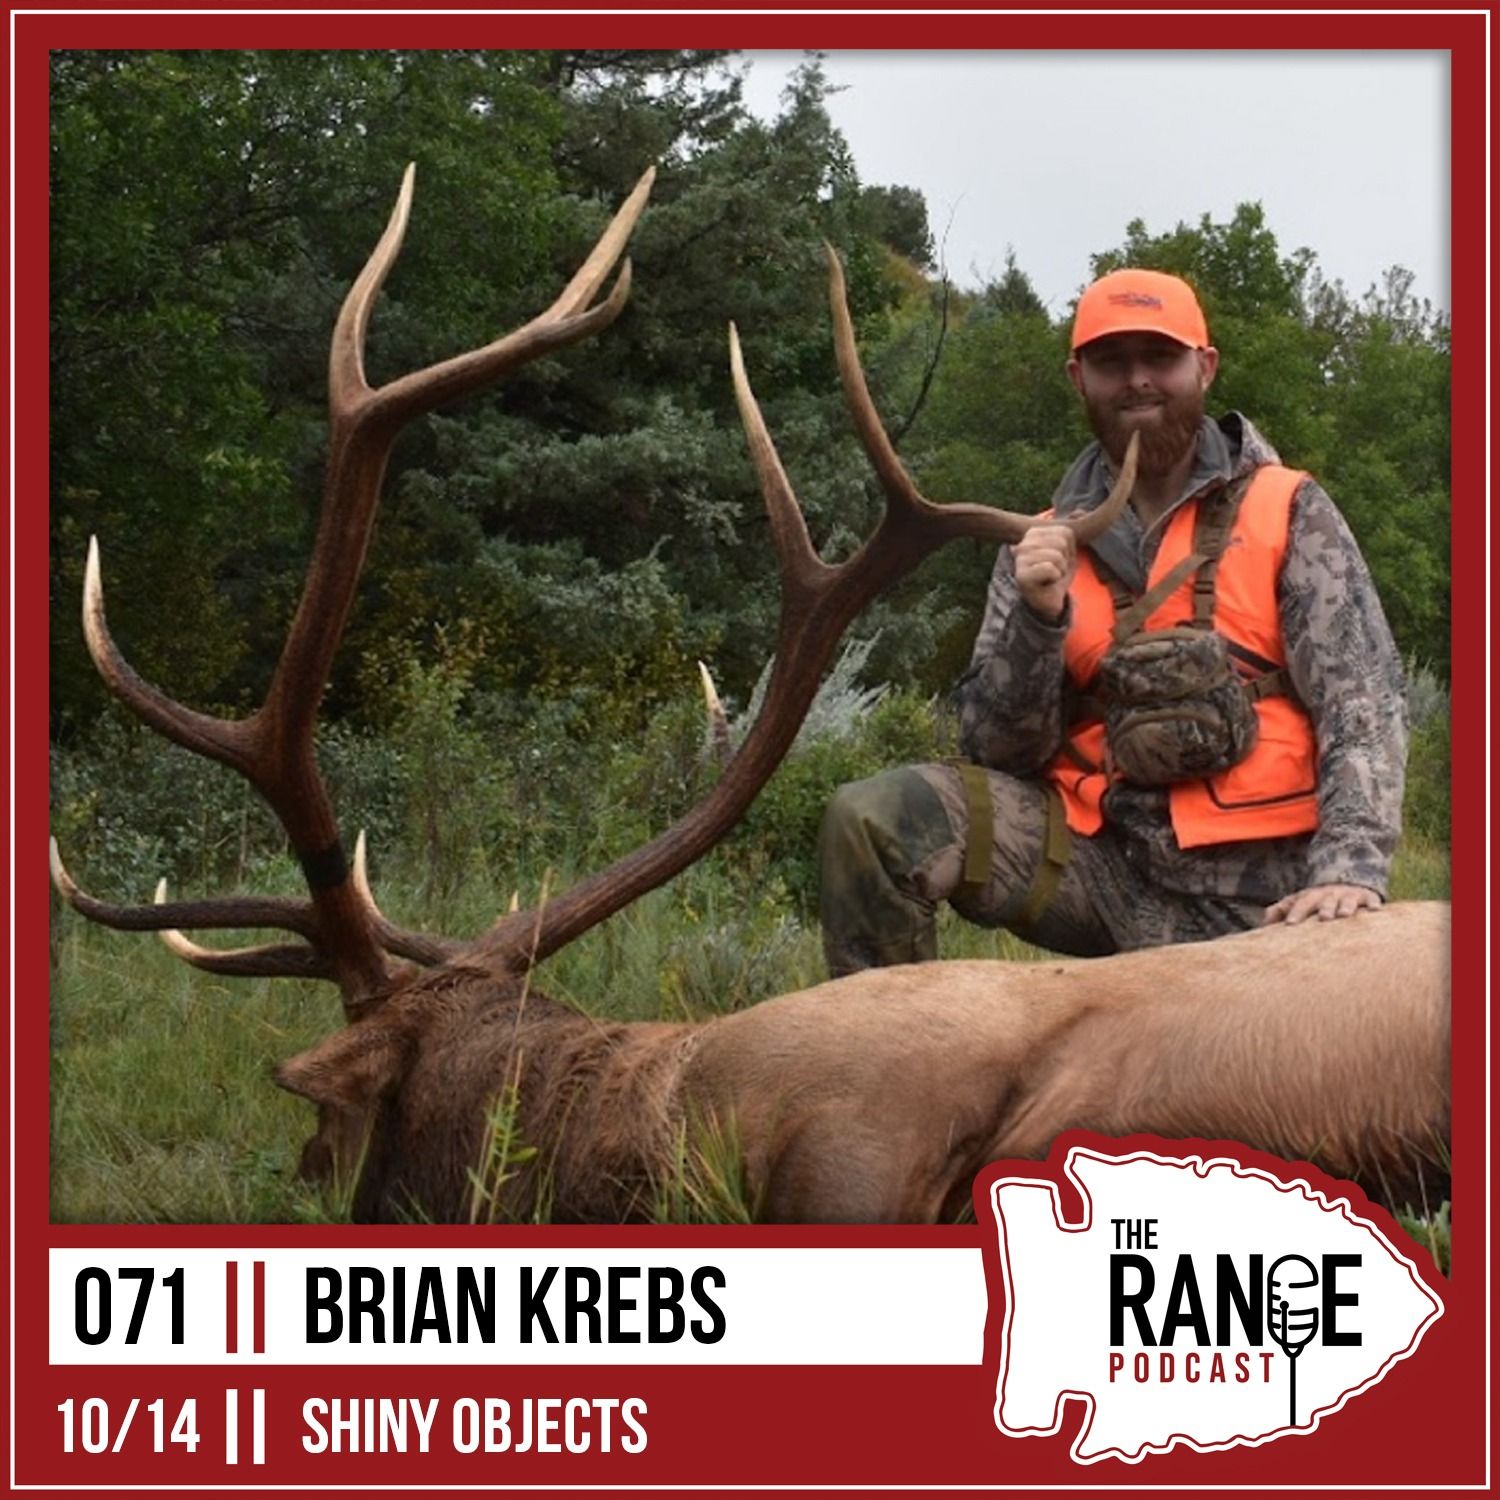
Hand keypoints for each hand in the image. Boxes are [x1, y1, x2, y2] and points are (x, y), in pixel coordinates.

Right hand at [1013, 523, 1077, 622]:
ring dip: (1060, 570)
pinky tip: (1046, 583)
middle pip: (1061, 543)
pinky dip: (1055, 578)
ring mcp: (1020, 559)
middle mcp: (1023, 544)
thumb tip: (1079, 512)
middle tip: (1055, 571)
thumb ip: (1070, 531)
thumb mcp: (1068, 550)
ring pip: (1056, 556)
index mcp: (1033, 534)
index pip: (1065, 532)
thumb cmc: (1057, 574)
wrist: (1049, 601)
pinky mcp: (1022, 575)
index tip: (1059, 561)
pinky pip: (1051, 569)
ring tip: (1051, 577)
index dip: (1069, 550)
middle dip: (1064, 560)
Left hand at [1262, 884, 1382, 925]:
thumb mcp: (1298, 901)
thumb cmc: (1317, 900)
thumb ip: (1281, 910)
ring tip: (1344, 915)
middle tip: (1323, 918)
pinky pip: (1371, 900)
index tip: (1290, 924)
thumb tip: (1263, 923)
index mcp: (1311, 897)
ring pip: (1347, 901)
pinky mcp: (1367, 898)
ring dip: (1345, 907)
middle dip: (1324, 909)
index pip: (1301, 904)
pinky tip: (1375, 911)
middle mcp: (1329, 895)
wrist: (1345, 881)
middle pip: (1325, 902)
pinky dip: (1373, 905)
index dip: (1296, 913)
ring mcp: (1348, 896)